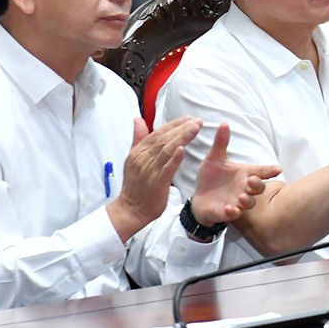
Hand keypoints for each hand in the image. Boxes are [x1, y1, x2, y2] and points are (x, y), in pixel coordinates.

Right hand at [108, 116, 201, 240]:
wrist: (131, 209)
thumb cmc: (135, 185)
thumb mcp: (133, 159)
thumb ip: (138, 138)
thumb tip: (138, 119)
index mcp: (138, 152)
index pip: (157, 133)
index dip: (173, 125)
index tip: (188, 118)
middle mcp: (142, 158)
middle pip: (164, 139)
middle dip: (182, 128)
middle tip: (197, 121)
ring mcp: (149, 170)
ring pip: (167, 150)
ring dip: (182, 137)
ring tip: (196, 128)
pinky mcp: (157, 182)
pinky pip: (167, 168)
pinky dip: (174, 158)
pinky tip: (183, 149)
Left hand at [188, 123, 278, 225]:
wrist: (199, 197)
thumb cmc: (211, 178)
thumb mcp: (214, 158)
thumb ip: (221, 143)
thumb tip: (224, 123)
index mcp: (244, 174)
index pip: (261, 171)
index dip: (270, 170)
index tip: (278, 169)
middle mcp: (244, 188)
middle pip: (258, 188)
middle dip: (257, 185)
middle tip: (251, 180)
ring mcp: (237, 201)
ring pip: (249, 203)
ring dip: (247, 200)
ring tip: (240, 197)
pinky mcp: (226, 212)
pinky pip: (233, 214)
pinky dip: (232, 212)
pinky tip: (229, 209)